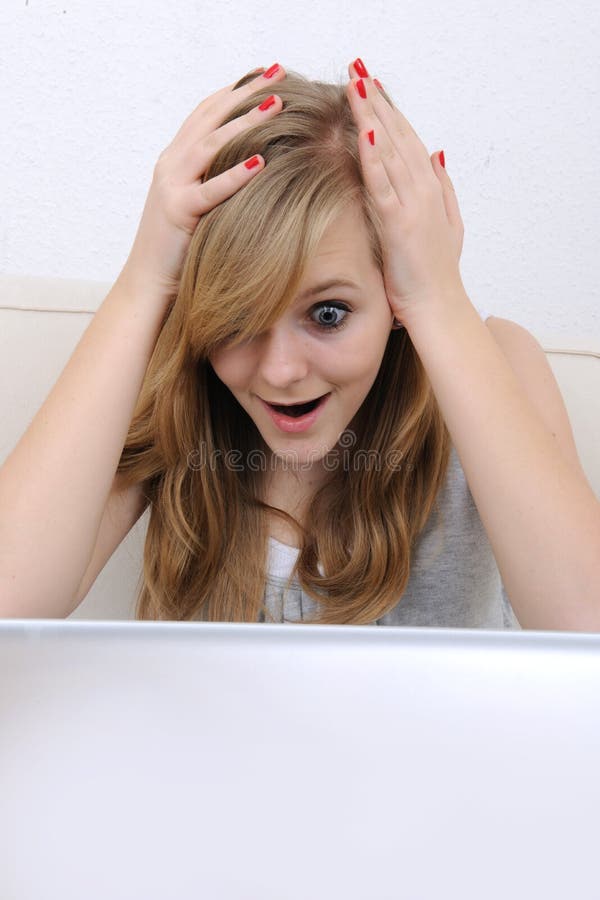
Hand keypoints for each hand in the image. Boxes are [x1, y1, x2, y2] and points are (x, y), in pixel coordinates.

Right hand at [123, 64, 286, 302]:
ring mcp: (171, 187)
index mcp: (175, 160)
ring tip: (276, 105)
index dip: (235, 90)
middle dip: (245, 92)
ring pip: (209, 145)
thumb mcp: (198, 202)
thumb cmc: (180, 247)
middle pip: (209, 118)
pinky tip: (260, 162)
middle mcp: (170, 165)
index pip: (206, 113)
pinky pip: (210, 190)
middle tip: (278, 73)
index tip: (266, 72)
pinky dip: (235, 175)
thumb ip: (215, 177)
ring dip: (244, 122)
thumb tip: (255, 161)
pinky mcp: (177, 213)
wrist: (148, 281)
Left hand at [346, 59, 464, 326]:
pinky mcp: (399, 224)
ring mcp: (413, 205)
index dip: (389, 110)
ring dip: (371, 116)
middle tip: (357, 69)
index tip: (371, 84)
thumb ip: (442, 186)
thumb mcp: (447, 224)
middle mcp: (423, 190)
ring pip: (389, 151)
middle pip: (397, 135)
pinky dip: (373, 157)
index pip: (407, 139)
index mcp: (430, 189)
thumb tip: (438, 152)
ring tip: (355, 85)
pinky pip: (383, 183)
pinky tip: (362, 131)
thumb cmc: (436, 274)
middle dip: (377, 101)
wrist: (438, 308)